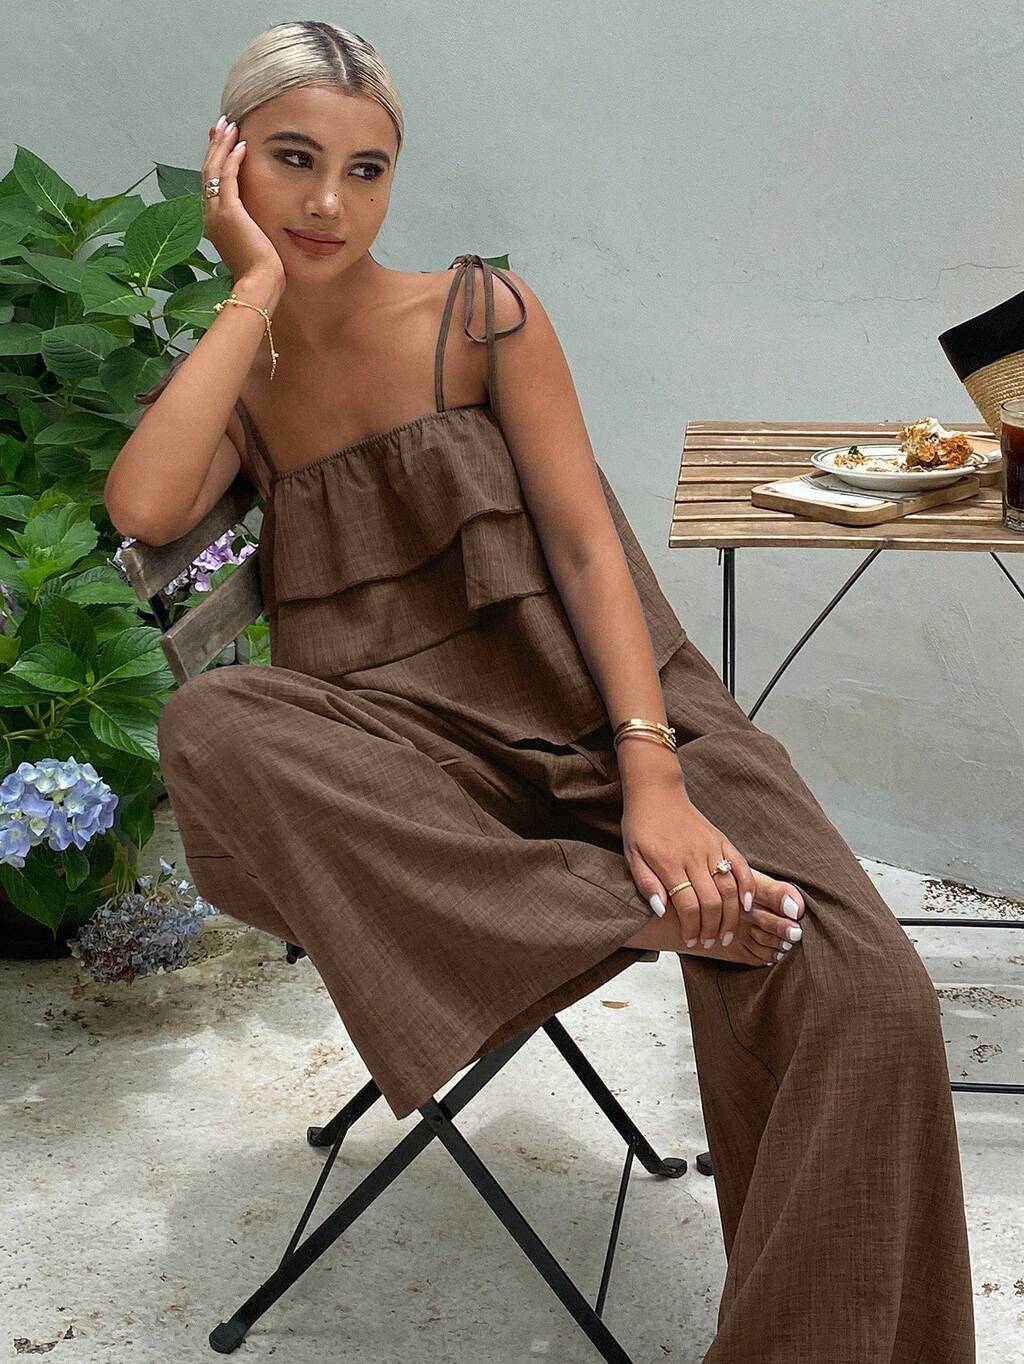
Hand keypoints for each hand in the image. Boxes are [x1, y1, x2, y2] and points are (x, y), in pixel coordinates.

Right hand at [202, 116, 285, 290]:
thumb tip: (259, 223)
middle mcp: (209, 215)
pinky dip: (232, 159)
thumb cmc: (261, 271)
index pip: (210, 184)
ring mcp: (216, 213)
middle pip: (207, 171)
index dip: (215, 160)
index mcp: (213, 222)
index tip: (223, 143)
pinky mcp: (229, 212)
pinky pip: (227, 177)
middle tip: (222, 125)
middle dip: (214, 146)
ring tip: (229, 126)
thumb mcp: (253, 244)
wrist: (259, 284)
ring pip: (213, 169)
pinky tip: (241, 145)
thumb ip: (251, 228)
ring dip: (221, 145)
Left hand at [621, 782, 753, 946]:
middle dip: (713, 928)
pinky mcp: (722, 840)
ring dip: (731, 916)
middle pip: (712, 902)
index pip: (688, 905)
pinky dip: (747, 887)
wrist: (657, 792)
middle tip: (710, 942)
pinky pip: (741, 866)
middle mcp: (693, 856)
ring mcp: (711, 847)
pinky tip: (747, 905)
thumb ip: (647, 883)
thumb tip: (661, 911)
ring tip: (726, 933)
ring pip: (729, 888)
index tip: (691, 941)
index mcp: (669, 863)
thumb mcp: (632, 855)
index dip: (692, 928)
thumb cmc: (641, 826)